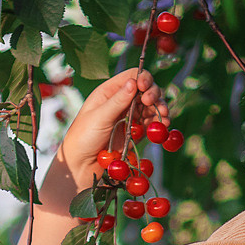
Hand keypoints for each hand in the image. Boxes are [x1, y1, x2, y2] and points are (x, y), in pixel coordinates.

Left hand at [41, 69, 170, 212]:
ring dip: (160, 108)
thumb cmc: (83, 138)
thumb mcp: (99, 117)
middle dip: (153, 94)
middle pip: (145, 90)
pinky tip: (164, 125)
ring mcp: (129, 117)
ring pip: (151, 106)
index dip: (143, 78)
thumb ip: (117, 100)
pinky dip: (159, 123)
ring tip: (164, 116)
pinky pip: (151, 124)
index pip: (132, 76)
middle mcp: (121, 102)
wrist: (80, 167)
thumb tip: (134, 82)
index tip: (145, 88)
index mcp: (109, 92)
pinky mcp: (135, 133)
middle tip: (152, 103)